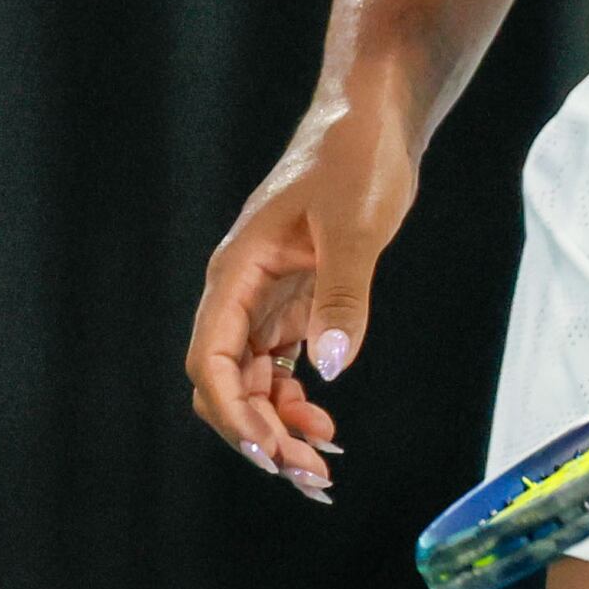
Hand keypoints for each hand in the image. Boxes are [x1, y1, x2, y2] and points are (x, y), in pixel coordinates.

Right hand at [185, 93, 418, 503]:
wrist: (375, 113)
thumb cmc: (356, 153)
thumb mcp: (355, 224)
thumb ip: (341, 295)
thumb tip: (330, 368)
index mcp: (239, 269)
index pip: (213, 358)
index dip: (233, 412)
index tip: (270, 453)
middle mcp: (243, 287)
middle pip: (228, 380)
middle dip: (258, 431)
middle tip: (308, 475)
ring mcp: (269, 293)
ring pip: (254, 377)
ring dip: (277, 421)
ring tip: (319, 460)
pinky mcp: (298, 294)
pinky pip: (282, 360)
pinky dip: (297, 394)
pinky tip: (323, 419)